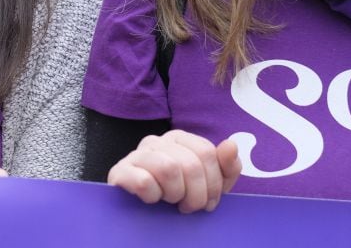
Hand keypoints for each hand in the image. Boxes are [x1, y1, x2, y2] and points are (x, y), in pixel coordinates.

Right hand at [107, 129, 240, 212]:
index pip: (206, 152)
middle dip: (196, 194)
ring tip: (170, 201)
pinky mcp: (120, 171)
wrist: (139, 211)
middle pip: (190, 164)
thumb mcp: (208, 183)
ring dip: (175, 194)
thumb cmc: (178, 194)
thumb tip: (231, 145)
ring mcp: (137, 154)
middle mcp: (157, 141)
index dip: (213, 182)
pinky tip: (151, 200)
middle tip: (189, 206)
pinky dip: (153, 196)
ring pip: (168, 168)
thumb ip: (225, 166)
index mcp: (179, 138)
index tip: (209, 201)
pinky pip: (143, 181)